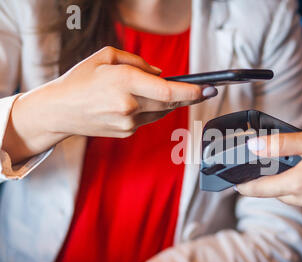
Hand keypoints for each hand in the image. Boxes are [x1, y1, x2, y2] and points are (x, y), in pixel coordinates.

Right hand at [3, 46, 217, 162]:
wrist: (59, 110)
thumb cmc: (80, 80)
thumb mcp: (106, 57)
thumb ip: (138, 62)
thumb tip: (162, 75)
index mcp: (124, 81)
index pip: (169, 91)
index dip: (193, 92)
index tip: (210, 89)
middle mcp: (129, 104)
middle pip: (171, 103)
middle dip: (187, 96)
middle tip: (203, 91)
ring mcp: (128, 122)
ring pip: (161, 112)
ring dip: (168, 102)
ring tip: (164, 92)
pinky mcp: (127, 133)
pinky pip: (149, 119)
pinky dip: (152, 110)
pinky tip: (141, 103)